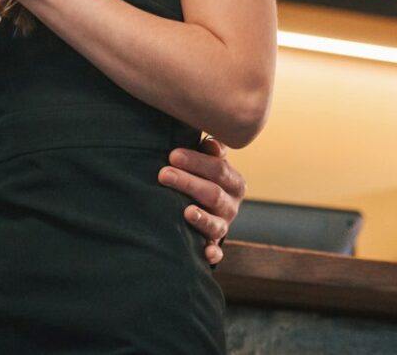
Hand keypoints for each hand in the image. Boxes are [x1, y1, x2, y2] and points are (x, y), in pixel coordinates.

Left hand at [158, 137, 244, 265]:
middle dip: (188, 183)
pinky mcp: (214, 244)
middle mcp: (231, 205)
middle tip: (164, 174)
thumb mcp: (208, 159)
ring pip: (216, 223)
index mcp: (233, 181)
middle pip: (213, 194)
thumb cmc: (202, 174)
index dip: (196, 161)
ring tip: (187, 212)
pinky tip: (206, 253)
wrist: (205, 202)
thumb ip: (211, 149)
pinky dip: (213, 254)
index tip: (173, 155)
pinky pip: (217, 252)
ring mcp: (223, 225)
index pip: (218, 169)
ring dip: (202, 218)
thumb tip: (210, 142)